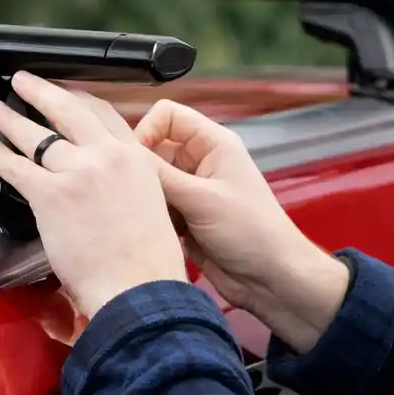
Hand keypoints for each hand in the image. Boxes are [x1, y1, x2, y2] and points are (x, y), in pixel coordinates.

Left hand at [0, 72, 188, 317]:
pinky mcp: (51, 196)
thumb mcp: (152, 204)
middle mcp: (107, 158)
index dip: (78, 98)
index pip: (103, 113)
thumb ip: (128, 183)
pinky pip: (16, 166)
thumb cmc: (147, 262)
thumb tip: (105, 183)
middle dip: (41, 91)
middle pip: (68, 110)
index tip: (66, 95)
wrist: (138, 288)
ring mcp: (78, 173)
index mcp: (136, 158)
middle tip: (23, 83)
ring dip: (12, 118)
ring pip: (36, 134)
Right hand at [134, 100, 349, 351]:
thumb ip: (160, 175)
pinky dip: (150, 217)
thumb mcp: (202, 199)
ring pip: (152, 182)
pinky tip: (147, 231)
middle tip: (127, 193)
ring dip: (144, 197)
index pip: (168, 115)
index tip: (134, 159)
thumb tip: (123, 155)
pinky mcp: (185, 219)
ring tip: (138, 216)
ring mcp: (192, 192)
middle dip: (141, 170)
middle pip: (155, 149)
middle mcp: (200, 162)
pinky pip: (156, 208)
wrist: (270, 279)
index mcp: (213, 144)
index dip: (147, 130)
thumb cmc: (249, 231)